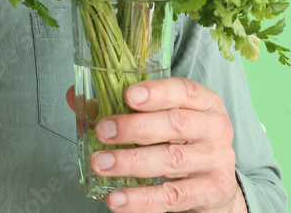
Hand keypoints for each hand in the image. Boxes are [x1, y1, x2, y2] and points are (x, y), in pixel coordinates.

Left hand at [66, 77, 246, 212]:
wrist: (216, 185)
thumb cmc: (182, 141)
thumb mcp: (161, 118)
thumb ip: (120, 107)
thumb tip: (74, 97)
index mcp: (204, 102)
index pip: (183, 90)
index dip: (156, 92)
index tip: (128, 95)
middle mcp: (215, 128)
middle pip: (175, 124)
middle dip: (134, 127)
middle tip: (102, 131)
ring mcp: (216, 161)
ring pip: (171, 160)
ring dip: (131, 163)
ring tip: (101, 164)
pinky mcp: (211, 192)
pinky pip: (172, 197)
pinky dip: (142, 199)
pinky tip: (117, 199)